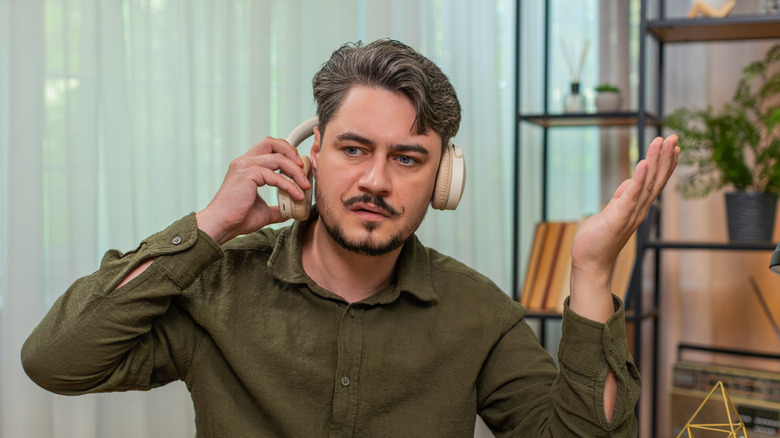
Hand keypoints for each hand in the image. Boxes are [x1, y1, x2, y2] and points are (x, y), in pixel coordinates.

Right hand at [195, 137, 311, 244]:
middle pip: (272, 142)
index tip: (299, 167)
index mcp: (246, 166)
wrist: (221, 225)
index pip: (269, 147)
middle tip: (303, 168)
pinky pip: (275, 176)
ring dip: (296, 171)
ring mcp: (245, 166)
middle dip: (292, 151)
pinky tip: (297, 195)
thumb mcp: (263, 211)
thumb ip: (277, 207)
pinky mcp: (247, 174)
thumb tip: (292, 211)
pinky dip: (289, 185)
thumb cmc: (237, 219)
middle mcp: (244, 161)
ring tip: (305, 185)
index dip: (286, 153)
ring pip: (278, 158)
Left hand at [569, 135, 679, 322]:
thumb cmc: (598, 239)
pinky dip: (638, 180)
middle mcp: (638, 210)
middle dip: (664, 158)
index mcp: (636, 207)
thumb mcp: (611, 212)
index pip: (654, 182)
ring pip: (647, 184)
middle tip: (674, 137)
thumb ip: (621, 198)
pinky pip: (630, 197)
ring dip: (654, 162)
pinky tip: (642, 164)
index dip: (664, 164)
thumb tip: (629, 183)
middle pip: (656, 180)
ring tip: (661, 143)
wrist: (589, 263)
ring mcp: (630, 214)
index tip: (673, 146)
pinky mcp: (618, 219)